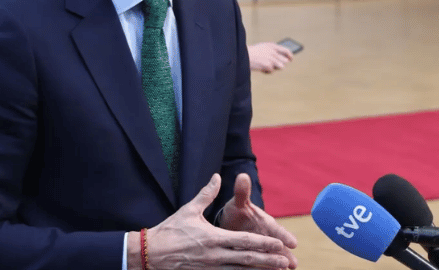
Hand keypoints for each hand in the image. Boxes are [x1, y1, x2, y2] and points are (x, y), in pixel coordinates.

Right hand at [138, 174, 292, 268]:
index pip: (244, 241)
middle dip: (268, 260)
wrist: (151, 253)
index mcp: (213, 237)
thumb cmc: (171, 230)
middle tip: (286, 262)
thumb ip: (206, 194)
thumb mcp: (189, 210)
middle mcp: (215, 254)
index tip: (279, 244)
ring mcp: (211, 267)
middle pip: (247, 259)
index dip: (263, 242)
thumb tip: (217, 177)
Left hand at [220, 173, 297, 268]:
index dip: (285, 236)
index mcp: (266, 224)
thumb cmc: (237, 212)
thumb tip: (242, 176)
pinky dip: (263, 269)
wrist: (231, 225)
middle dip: (285, 256)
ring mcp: (262, 249)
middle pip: (279, 248)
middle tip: (293, 264)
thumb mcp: (239, 203)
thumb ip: (242, 192)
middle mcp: (267, 238)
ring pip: (271, 259)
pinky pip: (260, 265)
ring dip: (276, 265)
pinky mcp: (255, 258)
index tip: (293, 242)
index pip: (277, 230)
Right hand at [248, 42, 293, 73]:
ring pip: (280, 67)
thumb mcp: (263, 47)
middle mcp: (273, 51)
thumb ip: (272, 51)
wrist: (243, 55)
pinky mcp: (268, 65)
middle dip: (280, 64)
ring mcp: (271, 59)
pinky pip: (272, 71)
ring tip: (265, 66)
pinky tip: (261, 68)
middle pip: (285, 60)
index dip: (290, 56)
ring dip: (274, 68)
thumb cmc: (252, 52)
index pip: (286, 51)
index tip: (291, 59)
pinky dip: (267, 71)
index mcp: (272, 46)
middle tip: (273, 64)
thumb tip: (280, 58)